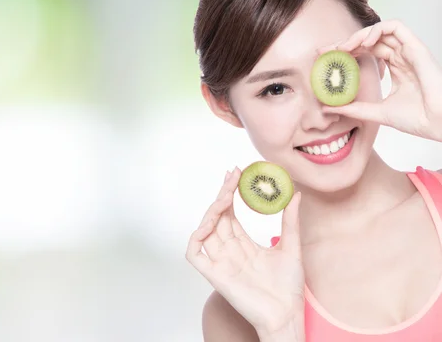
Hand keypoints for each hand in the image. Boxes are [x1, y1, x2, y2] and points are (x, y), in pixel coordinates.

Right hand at [186, 167, 304, 335]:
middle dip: (223, 194)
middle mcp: (228, 251)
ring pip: (205, 230)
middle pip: (217, 217)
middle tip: (233, 174)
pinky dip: (197, 236)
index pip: (230, 214)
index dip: (230, 193)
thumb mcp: (292, 247)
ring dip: (212, 209)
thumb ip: (290, 221)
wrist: (287, 316)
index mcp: (243, 245)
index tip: (237, 173)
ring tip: (227, 193)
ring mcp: (219, 262)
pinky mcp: (214, 274)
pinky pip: (195, 253)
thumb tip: (295, 193)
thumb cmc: (288, 288)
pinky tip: (210, 221)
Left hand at [317, 19, 441, 141]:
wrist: (437, 124)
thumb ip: (354, 108)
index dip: (346, 51)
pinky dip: (377, 29)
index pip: (367, 52)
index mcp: (396, 68)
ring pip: (381, 30)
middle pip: (370, 40)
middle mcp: (402, 57)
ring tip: (342, 48)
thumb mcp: (376, 112)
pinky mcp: (416, 48)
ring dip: (359, 35)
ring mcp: (409, 52)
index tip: (326, 57)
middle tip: (326, 51)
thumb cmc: (417, 119)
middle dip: (346, 42)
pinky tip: (363, 42)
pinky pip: (396, 27)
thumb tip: (328, 108)